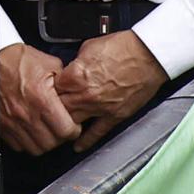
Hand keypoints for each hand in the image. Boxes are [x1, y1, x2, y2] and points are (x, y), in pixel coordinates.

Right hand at [0, 44, 80, 154]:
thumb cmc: (17, 59)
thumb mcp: (49, 63)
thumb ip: (66, 83)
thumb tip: (76, 94)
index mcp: (41, 99)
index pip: (66, 130)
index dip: (74, 129)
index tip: (73, 125)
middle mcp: (26, 113)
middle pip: (52, 143)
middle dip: (60, 138)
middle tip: (61, 128)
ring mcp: (12, 121)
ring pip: (35, 148)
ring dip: (44, 142)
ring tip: (47, 131)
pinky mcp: (1, 125)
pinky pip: (18, 146)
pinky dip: (27, 142)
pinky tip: (31, 131)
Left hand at [51, 30, 167, 151]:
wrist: (148, 55)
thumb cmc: (122, 48)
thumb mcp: (88, 47)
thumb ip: (74, 64)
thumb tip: (67, 71)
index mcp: (76, 76)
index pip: (51, 89)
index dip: (47, 90)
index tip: (45, 91)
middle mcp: (86, 95)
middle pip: (59, 108)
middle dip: (52, 109)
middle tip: (48, 110)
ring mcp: (100, 108)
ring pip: (73, 122)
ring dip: (65, 124)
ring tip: (57, 126)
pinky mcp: (115, 116)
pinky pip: (97, 132)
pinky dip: (86, 141)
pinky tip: (77, 146)